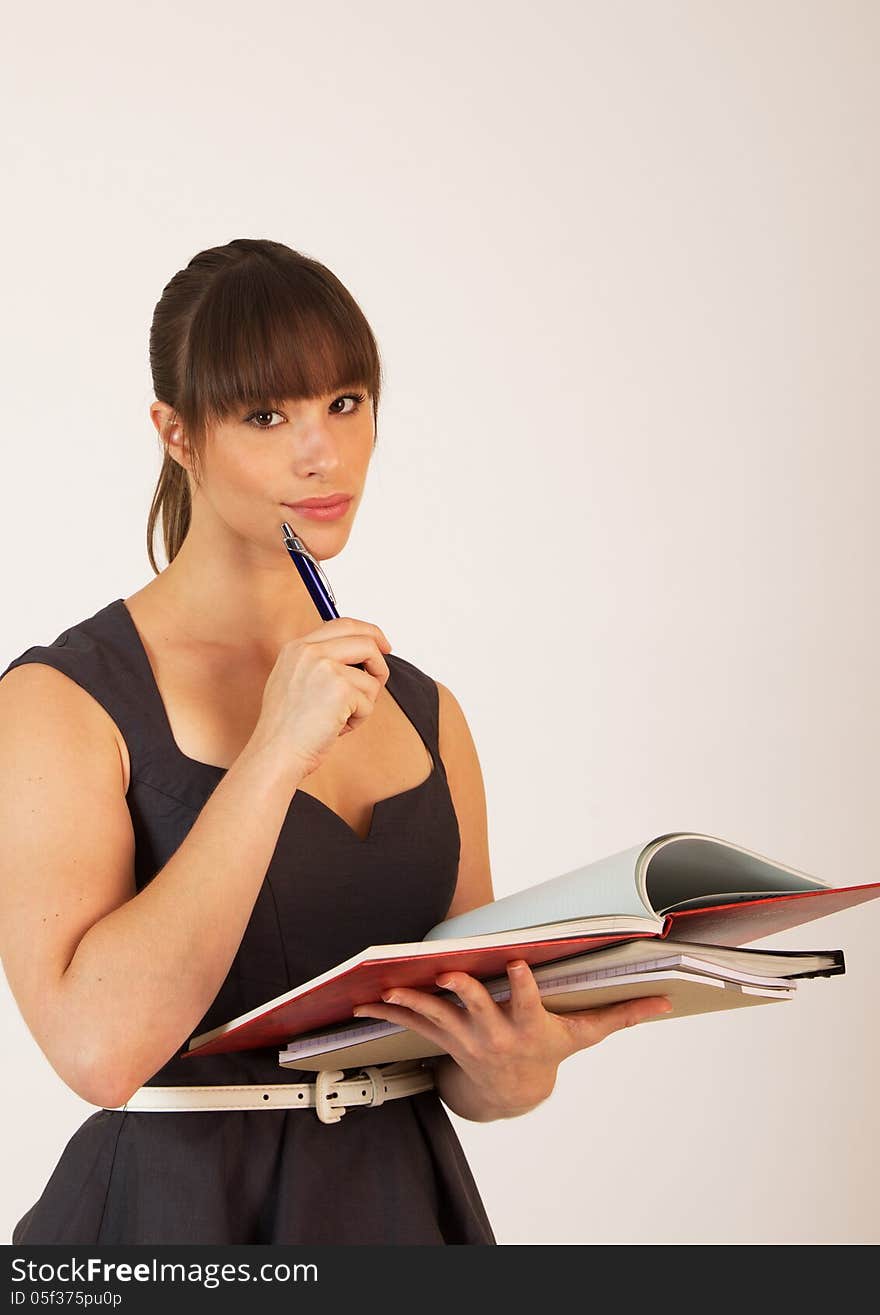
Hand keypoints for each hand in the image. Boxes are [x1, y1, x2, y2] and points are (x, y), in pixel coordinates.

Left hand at [352, 960, 672, 1119]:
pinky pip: (414, 1023)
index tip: (520, 964)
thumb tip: (666, 1000)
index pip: (528, 1004)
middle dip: (464, 992)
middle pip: (478, 1010)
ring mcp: (466, 1039)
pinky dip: (388, 1011)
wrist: (513, 1092)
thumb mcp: (585, 1035)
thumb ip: (621, 1014)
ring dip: (412, 1002)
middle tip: (450, 974)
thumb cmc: (549, 1050)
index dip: (524, 986)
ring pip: (437, 1017)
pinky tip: (364, 1000)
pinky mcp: (444, 1039)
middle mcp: (495, 1035)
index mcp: (530, 1028)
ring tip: (387, 988)